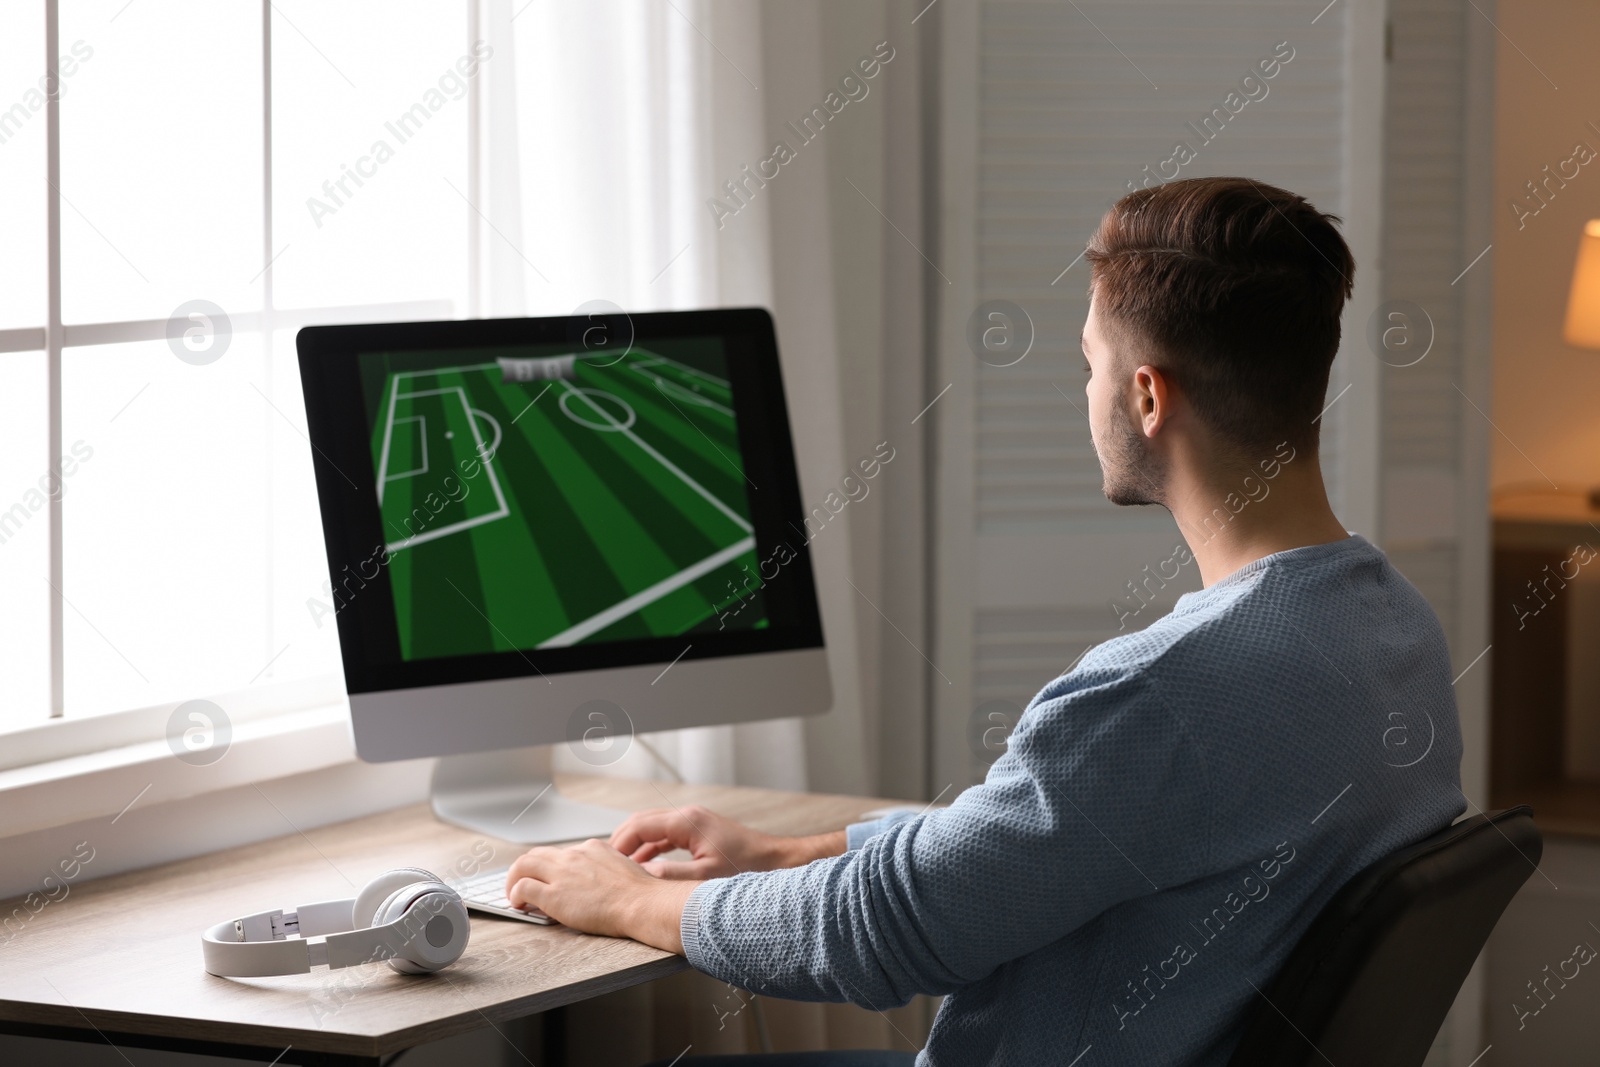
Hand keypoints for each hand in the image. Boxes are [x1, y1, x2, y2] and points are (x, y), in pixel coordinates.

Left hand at [505, 839, 695, 951]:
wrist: (641, 903)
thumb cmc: (640, 894)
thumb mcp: (622, 869)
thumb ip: (605, 869)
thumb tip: (596, 882)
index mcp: (592, 848)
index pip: (562, 853)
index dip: (550, 866)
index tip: (547, 876)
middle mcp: (574, 855)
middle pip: (537, 854)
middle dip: (526, 867)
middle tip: (521, 881)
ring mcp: (562, 873)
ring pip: (524, 865)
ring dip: (514, 878)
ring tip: (513, 893)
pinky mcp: (554, 894)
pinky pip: (523, 887)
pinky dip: (515, 894)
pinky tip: (518, 904)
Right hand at [610, 805, 843, 878]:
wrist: (776, 862)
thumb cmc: (748, 868)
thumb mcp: (706, 878)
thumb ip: (671, 877)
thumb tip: (641, 876)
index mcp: (687, 822)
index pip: (640, 825)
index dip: (619, 844)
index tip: (604, 863)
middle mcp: (688, 817)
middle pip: (642, 822)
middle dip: (621, 843)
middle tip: (605, 865)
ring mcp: (693, 823)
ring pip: (652, 829)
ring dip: (635, 846)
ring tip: (619, 868)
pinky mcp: (699, 832)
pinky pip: (665, 836)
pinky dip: (650, 848)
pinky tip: (643, 866)